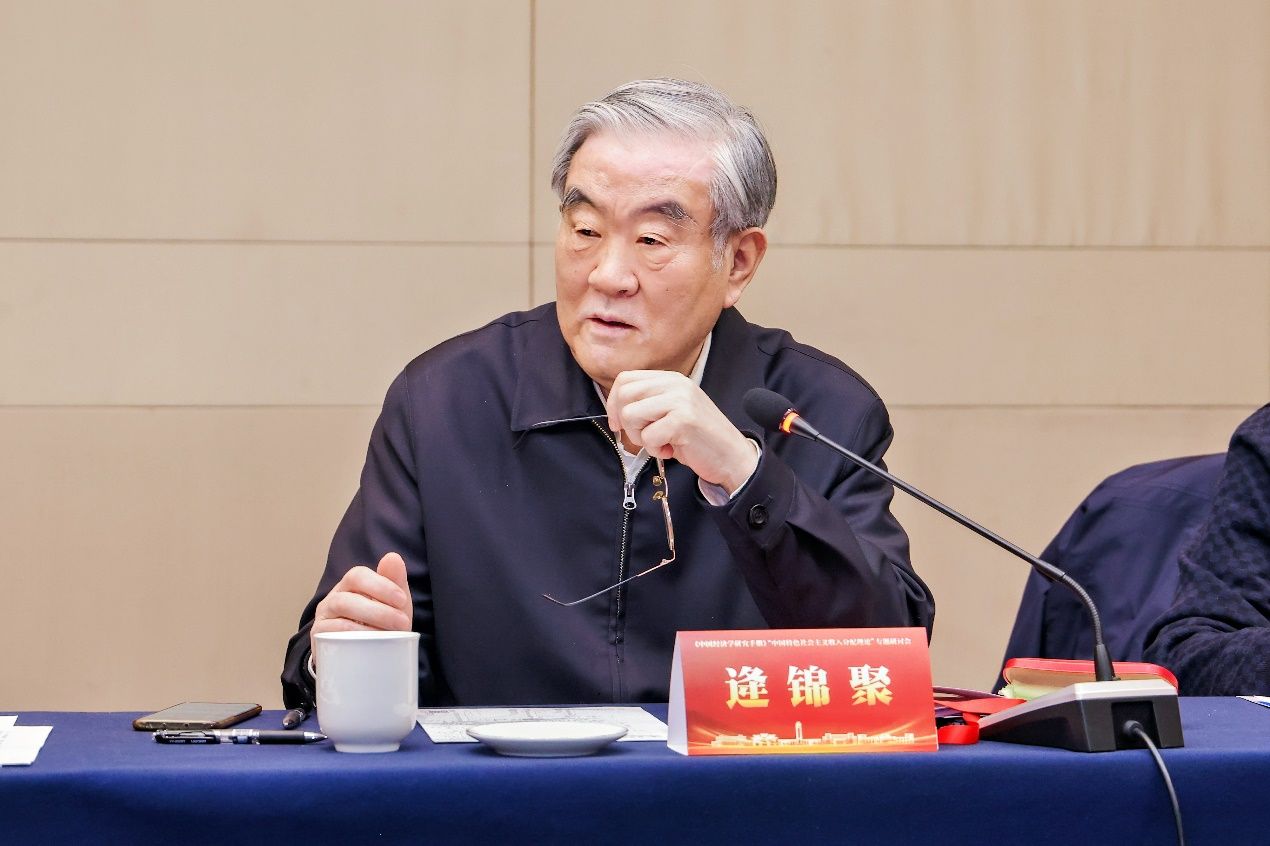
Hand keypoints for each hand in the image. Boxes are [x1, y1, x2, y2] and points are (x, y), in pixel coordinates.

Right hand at [311, 552, 412, 655]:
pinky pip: (331, 632)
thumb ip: (395, 581)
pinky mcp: (319, 637)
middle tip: (401, 622)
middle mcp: (335, 598)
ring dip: (366, 621)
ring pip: (339, 611)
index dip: (380, 585)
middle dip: (378, 609)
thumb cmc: (381, 625)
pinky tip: (370, 643)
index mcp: (352, 586)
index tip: (402, 600)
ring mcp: (324, 617)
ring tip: (389, 634)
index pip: (358, 575)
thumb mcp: (394, 605)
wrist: (368, 657)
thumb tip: (393, 557)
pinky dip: (352, 635)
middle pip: (348, 596)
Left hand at [605, 370, 758, 491]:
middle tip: (645, 436)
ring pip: (630, 415)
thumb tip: (614, 409)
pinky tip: (673, 449)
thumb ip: (648, 402)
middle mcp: (675, 384)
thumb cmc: (697, 438)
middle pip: (624, 395)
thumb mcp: (672, 410)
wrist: (732, 455)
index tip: (618, 423)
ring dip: (640, 437)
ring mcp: (680, 400)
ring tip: (661, 442)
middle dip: (626, 423)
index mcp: (671, 378)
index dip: (613, 403)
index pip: (625, 379)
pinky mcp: (683, 420)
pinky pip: (648, 436)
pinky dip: (656, 450)